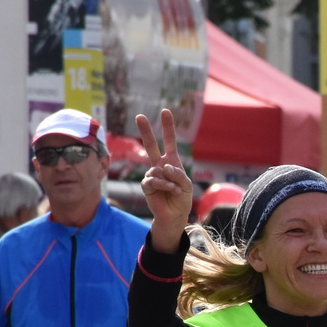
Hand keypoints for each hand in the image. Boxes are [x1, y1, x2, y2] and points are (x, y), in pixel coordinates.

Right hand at [136, 109, 191, 251]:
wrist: (175, 215)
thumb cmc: (182, 199)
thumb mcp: (186, 185)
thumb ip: (178, 174)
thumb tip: (164, 167)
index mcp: (172, 162)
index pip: (169, 141)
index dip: (167, 127)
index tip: (165, 112)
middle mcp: (160, 165)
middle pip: (151, 145)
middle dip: (145, 131)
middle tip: (139, 116)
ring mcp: (152, 175)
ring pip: (157, 170)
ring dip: (169, 181)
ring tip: (175, 190)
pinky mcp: (146, 186)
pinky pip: (153, 180)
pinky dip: (164, 186)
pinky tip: (170, 191)